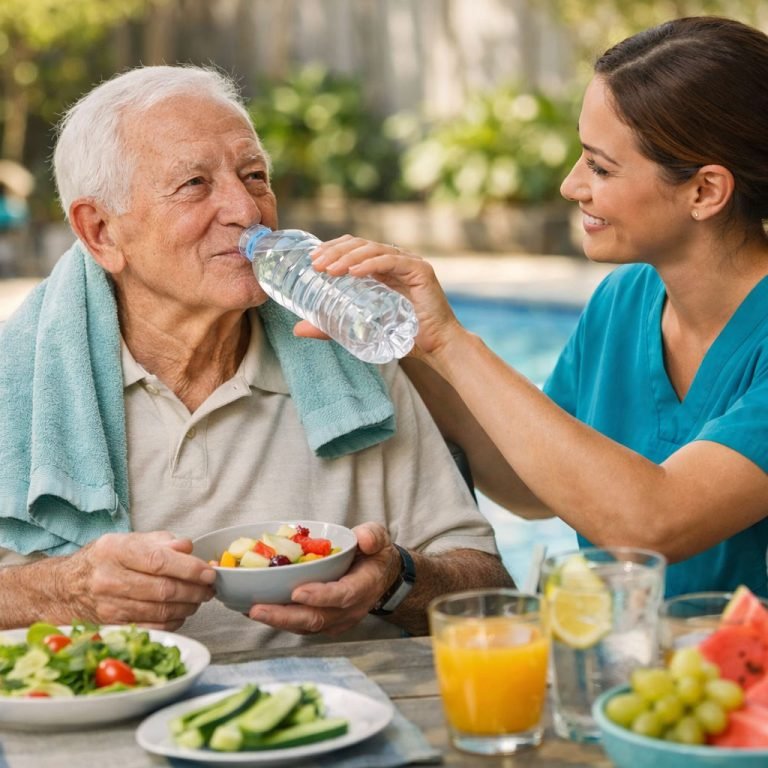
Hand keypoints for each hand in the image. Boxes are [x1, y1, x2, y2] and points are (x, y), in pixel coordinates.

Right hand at [58, 531, 216, 629]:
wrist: (67, 587)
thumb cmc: (106, 559)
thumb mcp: (130, 540)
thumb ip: (161, 541)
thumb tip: (188, 548)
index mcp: (115, 550)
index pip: (159, 561)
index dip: (189, 569)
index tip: (209, 573)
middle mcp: (109, 579)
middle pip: (163, 590)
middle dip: (194, 590)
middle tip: (210, 588)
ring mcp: (110, 605)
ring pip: (160, 611)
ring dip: (188, 606)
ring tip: (199, 598)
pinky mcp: (113, 625)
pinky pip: (153, 627)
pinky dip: (174, 621)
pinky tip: (182, 612)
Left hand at [247, 523, 400, 635]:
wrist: (381, 577)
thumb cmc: (374, 555)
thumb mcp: (379, 538)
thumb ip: (373, 536)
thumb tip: (363, 539)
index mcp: (363, 587)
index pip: (342, 595)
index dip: (320, 596)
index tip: (297, 592)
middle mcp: (349, 609)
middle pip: (316, 618)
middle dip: (285, 616)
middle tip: (257, 609)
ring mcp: (335, 620)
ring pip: (304, 626)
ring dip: (276, 620)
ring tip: (250, 610)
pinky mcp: (323, 623)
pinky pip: (299, 625)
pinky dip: (278, 619)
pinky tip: (256, 610)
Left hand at [299, 236, 463, 358]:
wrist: (436, 347)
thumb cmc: (401, 335)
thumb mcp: (358, 327)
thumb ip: (330, 327)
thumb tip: (297, 329)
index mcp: (380, 268)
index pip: (353, 248)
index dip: (332, 249)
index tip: (311, 259)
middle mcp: (394, 260)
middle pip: (360, 245)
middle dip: (335, 251)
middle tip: (315, 264)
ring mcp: (408, 263)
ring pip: (373, 250)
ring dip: (348, 257)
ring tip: (329, 269)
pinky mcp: (420, 270)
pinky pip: (391, 261)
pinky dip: (371, 264)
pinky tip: (354, 272)